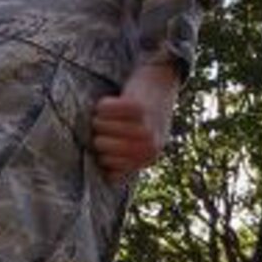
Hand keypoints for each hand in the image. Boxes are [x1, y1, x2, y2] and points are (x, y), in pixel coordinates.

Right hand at [92, 62, 179, 178]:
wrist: (164, 84)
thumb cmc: (145, 116)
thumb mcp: (141, 142)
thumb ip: (126, 161)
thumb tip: (109, 178)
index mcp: (148, 158)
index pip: (108, 166)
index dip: (101, 152)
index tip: (107, 139)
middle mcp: (149, 146)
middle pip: (101, 146)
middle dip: (98, 133)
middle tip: (108, 122)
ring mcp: (145, 128)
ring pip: (100, 127)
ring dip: (99, 117)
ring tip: (110, 112)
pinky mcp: (139, 107)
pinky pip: (105, 109)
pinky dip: (104, 104)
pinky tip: (112, 101)